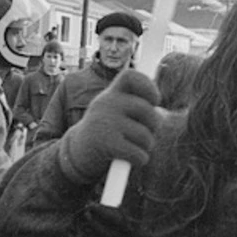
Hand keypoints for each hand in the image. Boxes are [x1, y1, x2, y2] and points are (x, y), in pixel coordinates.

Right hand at [58, 69, 159, 184]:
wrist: (76, 153)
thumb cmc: (106, 132)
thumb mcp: (116, 112)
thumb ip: (137, 105)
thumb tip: (159, 109)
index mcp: (111, 93)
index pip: (131, 76)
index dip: (148, 86)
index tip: (154, 101)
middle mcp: (105, 103)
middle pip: (147, 110)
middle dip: (154, 126)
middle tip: (147, 133)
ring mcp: (104, 122)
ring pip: (145, 136)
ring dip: (147, 146)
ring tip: (136, 147)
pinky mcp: (105, 144)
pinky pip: (138, 153)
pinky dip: (140, 159)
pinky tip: (133, 159)